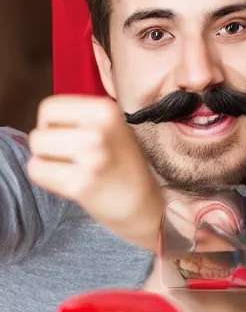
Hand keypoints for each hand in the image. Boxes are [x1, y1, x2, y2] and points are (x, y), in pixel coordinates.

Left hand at [27, 94, 163, 248]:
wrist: (142, 204)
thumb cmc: (121, 163)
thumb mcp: (111, 127)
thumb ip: (80, 117)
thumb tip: (43, 121)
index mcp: (106, 110)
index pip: (50, 108)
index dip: (52, 124)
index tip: (69, 137)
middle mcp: (99, 130)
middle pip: (39, 131)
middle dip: (48, 146)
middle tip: (71, 157)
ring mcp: (90, 157)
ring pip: (36, 149)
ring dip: (46, 161)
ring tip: (69, 168)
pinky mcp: (80, 184)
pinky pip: (37, 171)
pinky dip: (46, 178)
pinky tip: (68, 181)